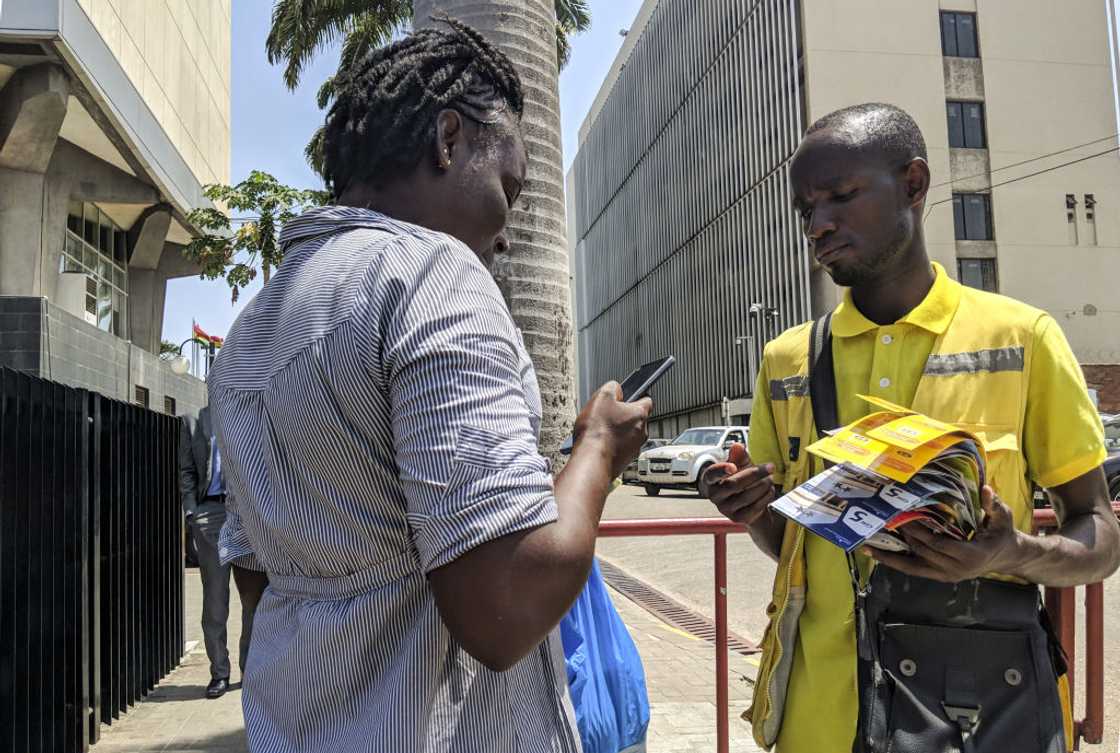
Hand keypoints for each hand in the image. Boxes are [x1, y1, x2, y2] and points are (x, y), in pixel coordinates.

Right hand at [572, 381, 651, 478]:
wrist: (591, 461)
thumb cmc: (598, 431)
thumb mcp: (601, 397)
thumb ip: (612, 387)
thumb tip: (616, 388)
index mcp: (640, 414)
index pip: (646, 400)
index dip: (634, 396)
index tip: (625, 398)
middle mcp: (642, 432)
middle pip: (635, 419)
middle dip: (623, 416)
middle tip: (607, 415)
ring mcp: (635, 448)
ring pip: (628, 434)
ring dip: (617, 432)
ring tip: (600, 431)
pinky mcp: (625, 461)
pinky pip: (621, 449)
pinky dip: (612, 445)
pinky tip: (598, 444)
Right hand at [704, 444, 775, 526]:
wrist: (748, 503)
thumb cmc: (741, 479)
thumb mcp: (740, 465)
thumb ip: (739, 456)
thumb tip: (737, 447)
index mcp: (710, 480)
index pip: (711, 475)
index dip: (721, 470)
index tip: (733, 466)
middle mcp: (714, 496)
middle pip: (734, 484)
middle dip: (755, 474)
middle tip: (771, 467)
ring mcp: (725, 509)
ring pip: (746, 496)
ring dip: (763, 485)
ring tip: (770, 479)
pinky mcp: (737, 519)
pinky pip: (754, 507)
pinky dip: (765, 497)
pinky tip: (769, 490)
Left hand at [866, 485, 1020, 582]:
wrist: (1006, 557)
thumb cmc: (1003, 534)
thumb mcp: (1002, 517)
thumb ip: (993, 504)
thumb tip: (987, 489)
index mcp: (971, 555)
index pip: (940, 544)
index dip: (921, 532)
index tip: (904, 518)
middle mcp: (957, 569)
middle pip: (923, 552)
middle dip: (904, 535)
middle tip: (885, 519)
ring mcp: (947, 575)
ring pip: (914, 567)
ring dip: (891, 557)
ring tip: (868, 547)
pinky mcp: (940, 576)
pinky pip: (915, 570)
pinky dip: (897, 563)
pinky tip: (879, 555)